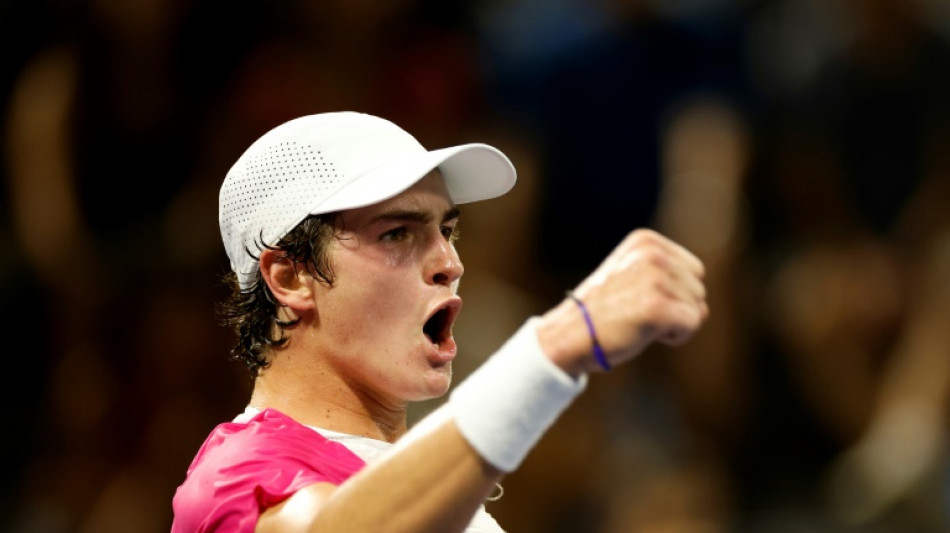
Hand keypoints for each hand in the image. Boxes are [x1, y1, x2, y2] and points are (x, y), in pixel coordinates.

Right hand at [539, 229, 708, 373]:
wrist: (568, 334)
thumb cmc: (600, 311)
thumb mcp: (629, 274)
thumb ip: (664, 275)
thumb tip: (702, 301)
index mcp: (645, 241)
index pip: (694, 269)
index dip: (675, 292)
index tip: (642, 299)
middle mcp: (652, 255)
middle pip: (698, 288)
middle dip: (677, 307)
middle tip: (640, 314)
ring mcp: (655, 279)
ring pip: (698, 308)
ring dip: (675, 323)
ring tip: (641, 322)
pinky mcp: (658, 307)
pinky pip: (692, 324)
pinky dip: (676, 337)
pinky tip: (648, 334)